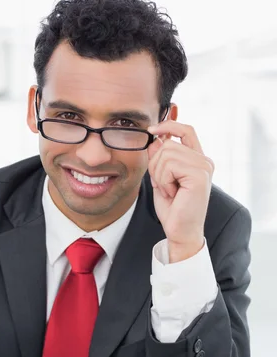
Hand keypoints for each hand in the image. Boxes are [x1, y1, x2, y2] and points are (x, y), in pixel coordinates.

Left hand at [147, 121, 213, 262]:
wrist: (180, 231)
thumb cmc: (173, 209)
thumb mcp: (161, 179)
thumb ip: (159, 159)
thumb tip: (155, 140)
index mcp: (197, 160)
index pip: (186, 130)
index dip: (168, 125)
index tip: (152, 130)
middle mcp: (204, 161)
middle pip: (168, 144)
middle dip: (156, 165)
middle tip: (164, 186)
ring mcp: (204, 167)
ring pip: (166, 153)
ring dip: (159, 175)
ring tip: (169, 191)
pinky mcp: (200, 175)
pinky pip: (169, 165)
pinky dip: (164, 180)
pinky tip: (173, 193)